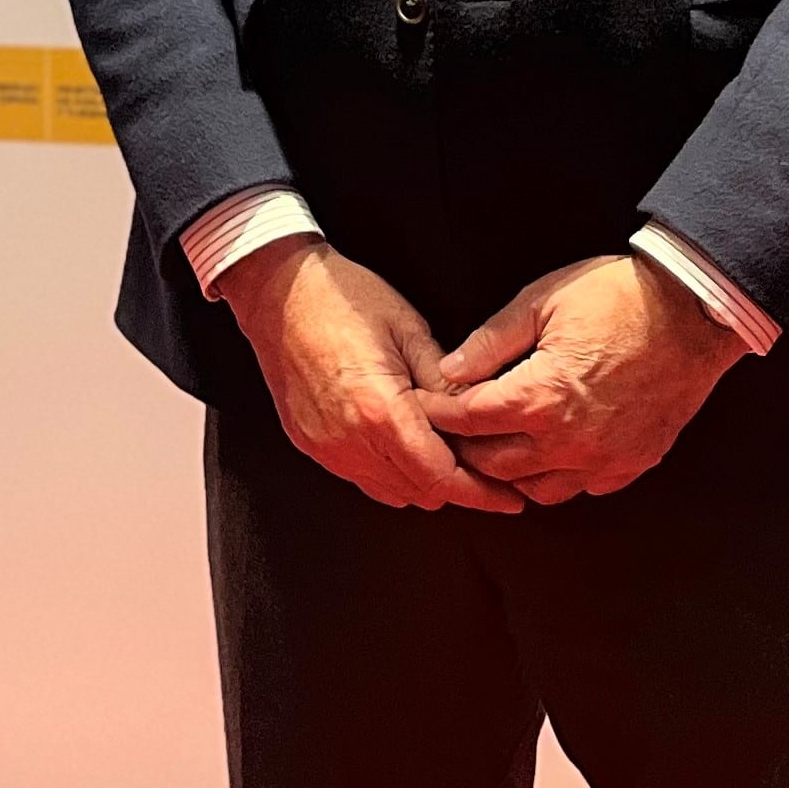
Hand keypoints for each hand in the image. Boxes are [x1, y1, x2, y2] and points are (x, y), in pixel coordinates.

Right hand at [218, 238, 525, 515]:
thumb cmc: (342, 299)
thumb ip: (447, 382)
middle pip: (421, 493)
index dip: (482, 494)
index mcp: (380, 411)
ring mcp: (326, 446)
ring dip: (423, 481)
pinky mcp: (310, 443)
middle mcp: (349, 440)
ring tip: (446, 454)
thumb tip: (483, 415)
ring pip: (393, 493)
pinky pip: (362, 478)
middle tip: (484, 465)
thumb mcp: (410, 329)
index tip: (510, 498)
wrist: (278, 288)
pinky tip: (405, 446)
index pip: (442, 478)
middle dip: (458, 486)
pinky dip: (391, 473)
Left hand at [421, 253, 748, 504]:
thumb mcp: (540, 301)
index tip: (422, 406)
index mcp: (541, 397)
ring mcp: (604, 458)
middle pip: (494, 465)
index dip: (438, 414)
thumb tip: (449, 371)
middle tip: (450, 430)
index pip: (469, 421)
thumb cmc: (617, 297)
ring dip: (507, 473)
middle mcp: (570, 440)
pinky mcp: (632, 463)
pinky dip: (555, 478)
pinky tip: (545, 455)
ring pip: (536, 489)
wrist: (693, 311)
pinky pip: (581, 489)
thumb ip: (489, 343)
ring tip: (493, 446)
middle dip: (464, 448)